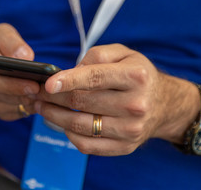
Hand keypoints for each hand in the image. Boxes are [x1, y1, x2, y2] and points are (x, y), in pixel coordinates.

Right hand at [0, 23, 39, 120]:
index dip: (14, 86)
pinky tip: (45, 97)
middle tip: (48, 90)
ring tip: (51, 93)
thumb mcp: (1, 33)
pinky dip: (33, 106)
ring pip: (16, 106)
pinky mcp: (1, 111)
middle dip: (28, 94)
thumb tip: (26, 56)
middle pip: (6, 98)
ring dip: (33, 101)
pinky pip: (20, 112)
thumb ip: (11, 41)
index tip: (34, 84)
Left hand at [35, 44, 198, 155]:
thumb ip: (97, 55)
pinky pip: (88, 145)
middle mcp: (135, 104)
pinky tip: (62, 123)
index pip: (95, 78)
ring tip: (41, 107)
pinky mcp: (125, 146)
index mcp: (135, 76)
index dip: (68, 80)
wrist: (163, 104)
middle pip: (82, 102)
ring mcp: (131, 129)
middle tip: (36, 92)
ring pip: (80, 125)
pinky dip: (69, 134)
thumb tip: (71, 71)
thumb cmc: (138, 75)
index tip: (47, 83)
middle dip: (53, 97)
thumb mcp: (124, 54)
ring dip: (54, 116)